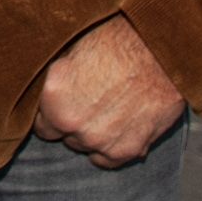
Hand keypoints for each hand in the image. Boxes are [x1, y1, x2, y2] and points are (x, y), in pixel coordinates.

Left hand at [33, 15, 184, 168]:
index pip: (38, 120)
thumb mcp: (74, 48)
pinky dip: (111, 147)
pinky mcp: (126, 150)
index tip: (63, 103)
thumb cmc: (119, 40)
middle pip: (61, 134)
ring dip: (92, 134)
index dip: (51, 110)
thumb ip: (57, 79)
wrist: (163, 48)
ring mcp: (98, 140)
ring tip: (109, 110)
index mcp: (53, 96)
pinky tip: (119, 127)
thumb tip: (45, 91)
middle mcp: (71, 122)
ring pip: (84, 147)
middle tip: (90, 102)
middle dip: (72, 121)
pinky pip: (107, 161)